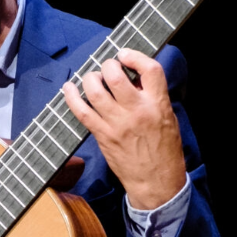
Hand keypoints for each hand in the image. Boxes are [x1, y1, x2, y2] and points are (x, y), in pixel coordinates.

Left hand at [62, 49, 185, 209]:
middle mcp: (137, 111)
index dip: (135, 56)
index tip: (126, 55)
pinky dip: (71, 97)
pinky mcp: (103, 136)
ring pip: (95, 90)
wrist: (156, 182)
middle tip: (108, 68)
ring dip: (90, 78)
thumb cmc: (164, 150)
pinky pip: (82, 111)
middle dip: (108, 65)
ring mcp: (117, 124)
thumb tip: (133, 77)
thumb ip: (153, 96)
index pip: (150, 69)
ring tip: (93, 79)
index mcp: (158, 105)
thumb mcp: (167, 118)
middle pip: (115, 75)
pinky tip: (68, 89)